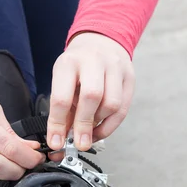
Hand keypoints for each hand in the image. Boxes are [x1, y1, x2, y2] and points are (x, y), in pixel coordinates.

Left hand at [47, 33, 134, 151]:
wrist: (100, 42)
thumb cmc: (77, 68)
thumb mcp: (62, 83)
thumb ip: (61, 112)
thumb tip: (59, 142)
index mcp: (69, 63)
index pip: (61, 98)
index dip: (58, 125)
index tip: (56, 143)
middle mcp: (93, 62)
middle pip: (91, 97)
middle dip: (83, 125)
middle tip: (79, 143)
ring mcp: (115, 68)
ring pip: (111, 104)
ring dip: (99, 124)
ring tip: (89, 131)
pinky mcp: (129, 77)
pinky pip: (123, 109)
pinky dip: (110, 125)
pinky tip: (100, 130)